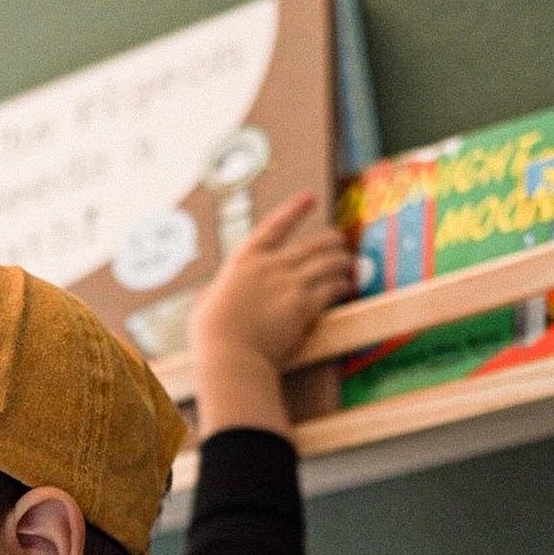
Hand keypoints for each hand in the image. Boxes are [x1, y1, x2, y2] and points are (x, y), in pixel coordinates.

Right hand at [187, 190, 355, 375]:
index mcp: (244, 261)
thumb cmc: (211, 337)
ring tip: (350, 264)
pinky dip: (342, 286)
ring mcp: (290, 283)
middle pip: (312, 245)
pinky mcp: (305, 305)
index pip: (274, 226)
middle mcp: (270, 266)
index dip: (294, 210)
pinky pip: (332, 288)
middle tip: (340, 241)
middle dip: (331, 241)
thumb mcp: (203, 307)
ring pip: (328, 263)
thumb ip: (210, 295)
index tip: (309, 198)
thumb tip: (204, 296)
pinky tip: (348, 287)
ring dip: (342, 262)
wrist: (229, 357)